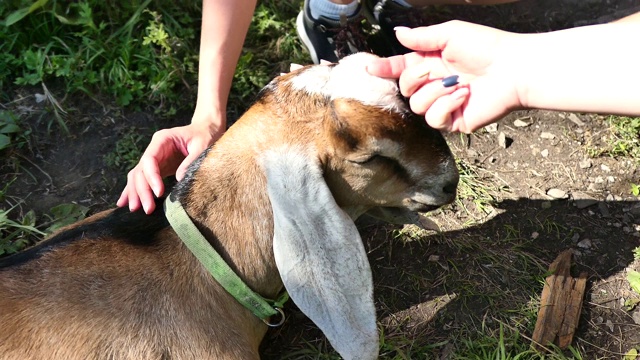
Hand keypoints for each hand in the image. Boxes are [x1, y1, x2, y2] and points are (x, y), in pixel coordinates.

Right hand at [116, 122, 222, 213]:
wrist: (206, 131)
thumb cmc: (204, 136)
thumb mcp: (202, 145)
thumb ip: (191, 161)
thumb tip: (179, 179)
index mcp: (162, 139)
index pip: (150, 160)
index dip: (152, 177)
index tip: (159, 193)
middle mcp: (154, 149)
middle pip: (141, 171)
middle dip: (142, 190)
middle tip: (148, 208)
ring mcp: (154, 159)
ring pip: (137, 176)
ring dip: (135, 193)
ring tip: (134, 209)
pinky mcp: (158, 168)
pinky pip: (142, 179)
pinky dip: (133, 190)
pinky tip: (124, 202)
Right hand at [367, 21, 522, 132]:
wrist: (513, 69)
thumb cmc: (486, 47)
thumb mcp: (450, 35)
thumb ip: (422, 38)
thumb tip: (398, 33)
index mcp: (431, 64)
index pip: (400, 68)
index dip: (384, 69)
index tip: (369, 68)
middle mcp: (434, 85)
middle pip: (405, 89)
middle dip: (417, 78)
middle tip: (437, 70)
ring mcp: (443, 105)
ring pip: (417, 106)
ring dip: (436, 92)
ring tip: (458, 84)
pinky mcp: (453, 122)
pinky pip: (433, 119)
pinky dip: (446, 105)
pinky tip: (463, 96)